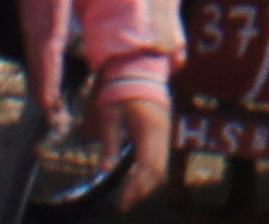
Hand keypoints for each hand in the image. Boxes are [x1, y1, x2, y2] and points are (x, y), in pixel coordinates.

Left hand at [86, 87, 171, 207]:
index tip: (120, 203)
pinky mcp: (163, 126)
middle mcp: (162, 132)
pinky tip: (137, 176)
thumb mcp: (110, 117)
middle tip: (124, 204)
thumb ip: (109, 145)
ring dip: (147, 182)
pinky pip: (161, 155)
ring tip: (130, 194)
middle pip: (158, 170)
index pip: (146, 168)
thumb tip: (104, 173)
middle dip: (142, 190)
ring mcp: (165, 129)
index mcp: (149, 130)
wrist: (139, 65)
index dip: (134, 189)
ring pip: (162, 164)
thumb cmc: (120, 89)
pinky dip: (150, 170)